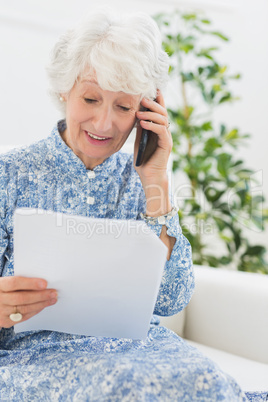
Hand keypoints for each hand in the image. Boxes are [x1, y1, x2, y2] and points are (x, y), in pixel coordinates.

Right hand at [0, 276, 57, 327]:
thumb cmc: (2, 291)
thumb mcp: (5, 283)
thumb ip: (19, 282)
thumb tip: (40, 282)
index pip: (15, 283)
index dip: (30, 283)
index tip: (45, 283)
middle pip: (22, 298)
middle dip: (40, 295)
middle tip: (54, 293)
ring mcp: (1, 312)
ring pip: (24, 309)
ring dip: (41, 304)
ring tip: (52, 299)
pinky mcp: (5, 322)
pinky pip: (23, 317)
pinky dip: (35, 311)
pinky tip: (42, 306)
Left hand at [135, 90, 171, 216]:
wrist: (149, 176)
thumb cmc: (143, 160)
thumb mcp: (139, 140)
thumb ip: (140, 129)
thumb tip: (136, 114)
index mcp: (159, 129)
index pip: (159, 111)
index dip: (157, 99)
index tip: (152, 88)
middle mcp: (165, 132)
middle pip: (163, 112)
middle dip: (154, 103)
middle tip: (143, 98)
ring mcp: (167, 138)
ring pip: (163, 119)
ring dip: (151, 113)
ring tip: (139, 110)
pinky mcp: (166, 145)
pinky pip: (161, 130)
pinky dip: (152, 125)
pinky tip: (142, 122)